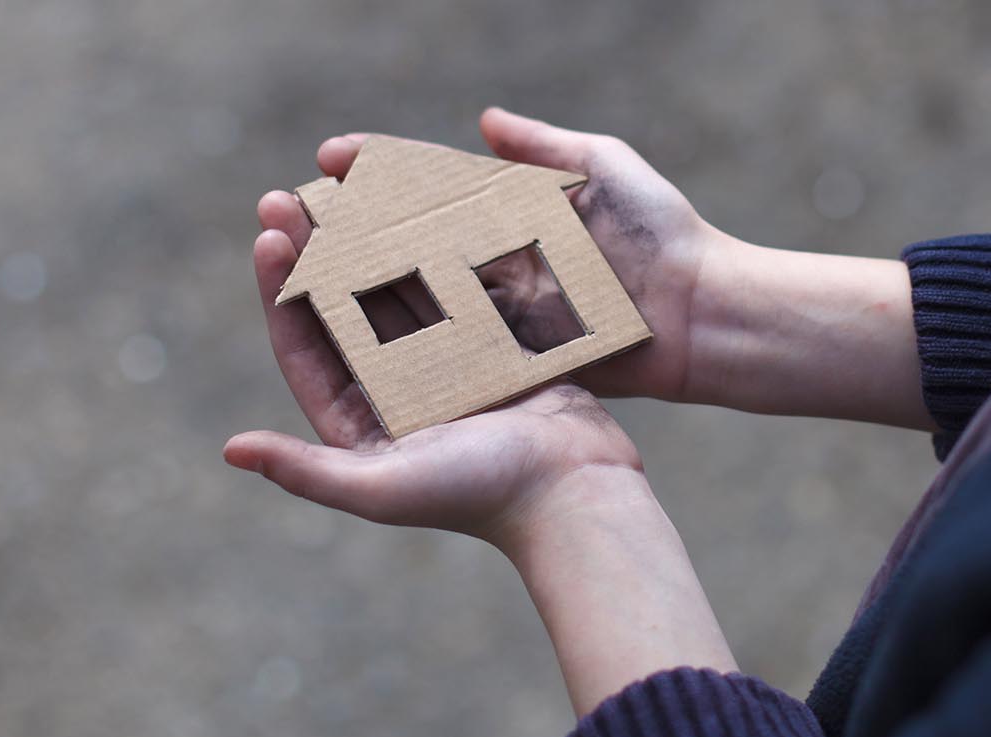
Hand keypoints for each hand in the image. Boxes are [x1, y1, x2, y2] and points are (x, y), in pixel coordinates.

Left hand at [226, 189, 642, 551]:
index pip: (306, 349)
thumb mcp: (382, 488)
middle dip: (313, 253)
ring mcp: (446, 369)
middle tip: (286, 195)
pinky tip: (412, 204)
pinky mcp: (492, 349)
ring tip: (340, 187)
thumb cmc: (482, 494)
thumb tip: (230, 449)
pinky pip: (452, 288)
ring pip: (394, 290)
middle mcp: (398, 395)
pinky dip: (432, 249)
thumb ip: (306, 472)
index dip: (281, 292)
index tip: (267, 238)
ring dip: (365, 241)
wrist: (579, 491)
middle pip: (342, 311)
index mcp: (363, 427)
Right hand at [308, 109, 723, 400]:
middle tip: (285, 204)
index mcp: (512, 217)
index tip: (329, 155)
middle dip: (343, 221)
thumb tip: (482, 122)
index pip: (427, 187)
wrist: (705, 314)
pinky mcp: (506, 359)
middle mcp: (495, 267)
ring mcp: (497, 316)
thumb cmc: (664, 235)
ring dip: (348, 272)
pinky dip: (388, 329)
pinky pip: (438, 342)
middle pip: (401, 240)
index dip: (378, 171)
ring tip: (292, 252)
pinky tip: (336, 313)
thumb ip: (544, 146)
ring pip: (407, 290)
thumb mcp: (604, 170)